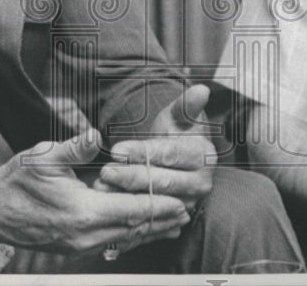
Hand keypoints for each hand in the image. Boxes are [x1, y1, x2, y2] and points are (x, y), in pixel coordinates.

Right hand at [0, 128, 189, 253]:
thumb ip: (73, 148)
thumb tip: (94, 135)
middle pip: (134, 229)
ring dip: (150, 230)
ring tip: (175, 222)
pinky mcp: (74, 246)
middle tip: (188, 211)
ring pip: (124, 239)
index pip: (132, 210)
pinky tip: (142, 228)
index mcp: (82, 212)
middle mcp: (85, 234)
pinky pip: (111, 242)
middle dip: (162, 220)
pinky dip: (131, 234)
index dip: (159, 206)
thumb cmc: (17, 181)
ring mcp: (79, 244)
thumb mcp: (43, 157)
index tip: (182, 201)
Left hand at [95, 84, 216, 212]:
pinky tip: (107, 201)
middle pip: (162, 181)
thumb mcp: (179, 118)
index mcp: (204, 157)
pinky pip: (149, 216)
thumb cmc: (176, 134)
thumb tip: (201, 89)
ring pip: (154, 202)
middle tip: (105, 171)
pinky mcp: (173, 217)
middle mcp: (201, 184)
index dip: (142, 152)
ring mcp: (188, 203)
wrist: (176, 160)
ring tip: (102, 186)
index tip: (116, 150)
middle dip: (131, 176)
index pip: (170, 154)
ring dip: (126, 195)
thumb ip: (186, 105)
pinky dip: (128, 210)